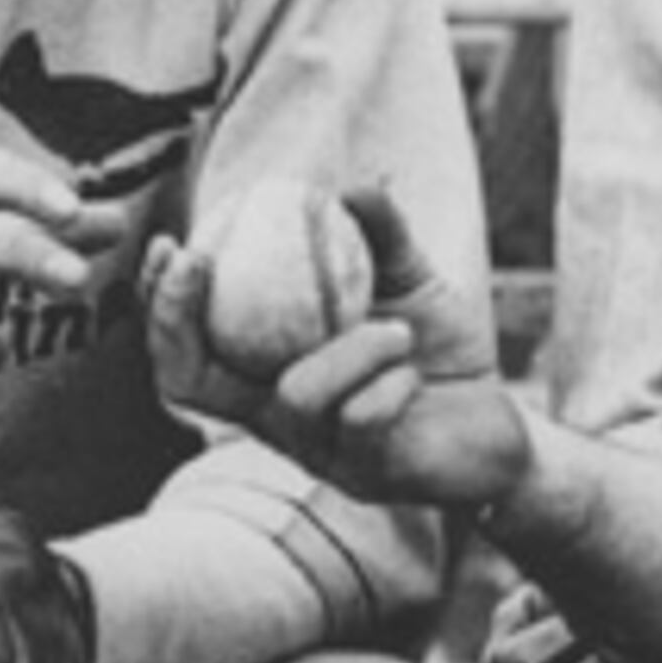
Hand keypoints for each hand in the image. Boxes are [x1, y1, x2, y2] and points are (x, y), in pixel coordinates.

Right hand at [147, 185, 530, 511]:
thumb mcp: (409, 282)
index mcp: (267, 375)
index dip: (161, 303)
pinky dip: (391, 382)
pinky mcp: (366, 477)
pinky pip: (361, 420)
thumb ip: (380, 234)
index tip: (173, 243)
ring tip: (400, 332)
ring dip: (351, 349)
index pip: (185, 349)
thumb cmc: (440, 353)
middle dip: (174, 317)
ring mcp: (317, 454)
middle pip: (188, 383)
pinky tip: (416, 374)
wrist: (500, 425)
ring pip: (296, 395)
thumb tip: (351, 185)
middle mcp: (276, 420)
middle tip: (198, 259)